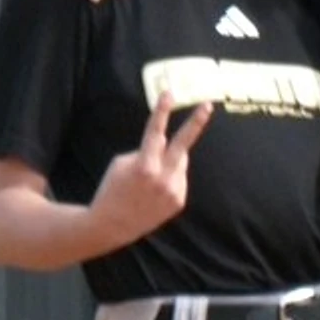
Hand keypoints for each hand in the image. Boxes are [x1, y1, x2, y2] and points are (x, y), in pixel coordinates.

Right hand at [89, 91, 213, 246]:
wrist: (112, 225)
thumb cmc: (112, 189)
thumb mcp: (121, 164)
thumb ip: (145, 152)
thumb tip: (166, 145)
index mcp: (144, 166)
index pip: (155, 132)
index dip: (162, 111)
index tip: (169, 94)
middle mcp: (163, 178)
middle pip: (184, 145)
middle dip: (196, 123)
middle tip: (207, 106)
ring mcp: (173, 191)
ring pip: (179, 162)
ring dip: (168, 161)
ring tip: (150, 178)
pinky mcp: (178, 201)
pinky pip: (178, 179)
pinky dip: (169, 178)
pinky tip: (154, 192)